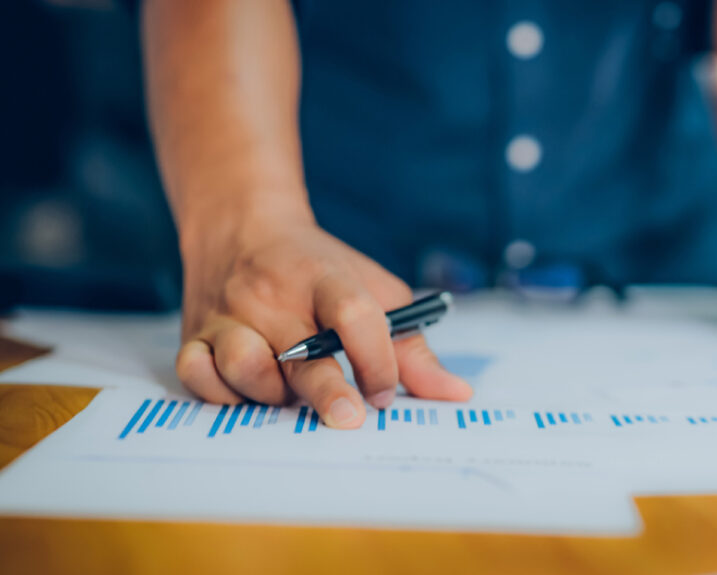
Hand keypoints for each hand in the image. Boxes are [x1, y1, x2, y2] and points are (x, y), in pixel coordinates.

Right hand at [174, 208, 471, 428]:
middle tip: (349, 419)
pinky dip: (220, 393)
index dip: (377, 357)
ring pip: (244, 366)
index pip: (354, 313)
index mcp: (324, 278)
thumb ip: (411, 347)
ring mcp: (230, 315)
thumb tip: (457, 393)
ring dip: (271, 394)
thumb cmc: (318, 270)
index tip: (387, 392)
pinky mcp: (195, 334)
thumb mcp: (372, 290)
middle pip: (301, 351)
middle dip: (328, 391)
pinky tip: (246, 394)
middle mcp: (273, 296)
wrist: (242, 227)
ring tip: (290, 396)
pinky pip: (197, 374)